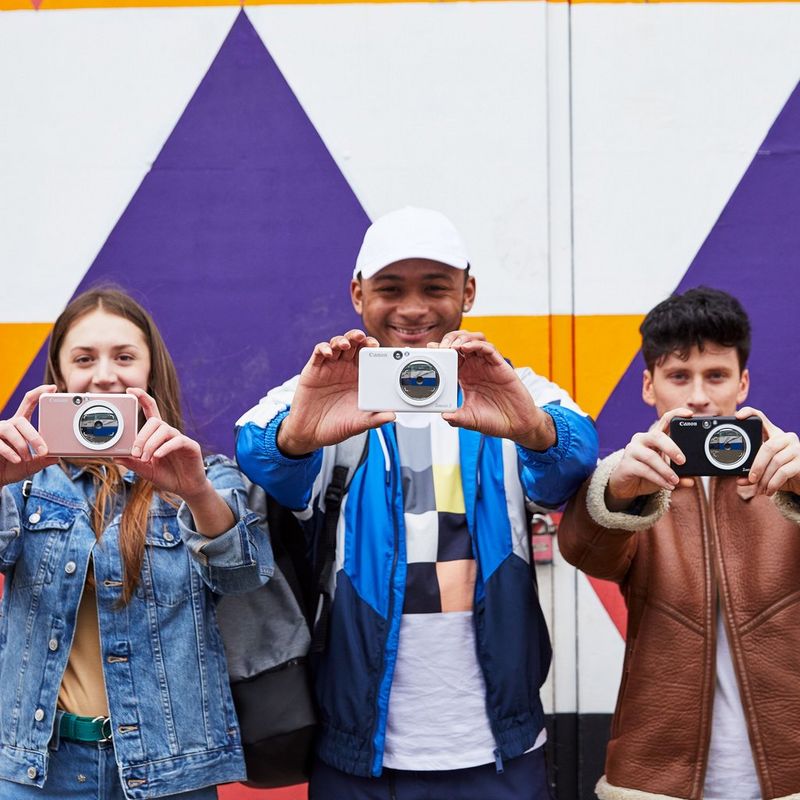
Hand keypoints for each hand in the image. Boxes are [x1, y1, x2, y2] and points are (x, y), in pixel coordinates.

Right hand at [0, 385, 58, 486]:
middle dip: (34, 436)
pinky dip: (10, 451)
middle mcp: (8, 425)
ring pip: (11, 429)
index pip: (29, 403)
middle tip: (44, 451)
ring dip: (22, 445)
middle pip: (21, 421)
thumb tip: (56, 456)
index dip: (39, 393)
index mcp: (20, 425)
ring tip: (26, 459)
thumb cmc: (11, 468)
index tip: (52, 387)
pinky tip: (17, 460)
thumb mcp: (32, 465)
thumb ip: (43, 460)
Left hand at [114, 388, 208, 502]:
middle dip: (141, 436)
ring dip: (151, 444)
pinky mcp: (190, 446)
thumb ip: (132, 463)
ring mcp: (180, 438)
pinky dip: (165, 448)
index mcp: (157, 435)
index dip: (142, 398)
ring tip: (145, 458)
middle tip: (135, 453)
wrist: (186, 488)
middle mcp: (168, 433)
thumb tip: (116, 456)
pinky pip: (177, 441)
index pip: (150, 410)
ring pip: (164, 430)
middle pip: (154, 422)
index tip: (130, 390)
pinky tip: (158, 456)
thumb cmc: (167, 475)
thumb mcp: (145, 470)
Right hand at [277, 330, 394, 455]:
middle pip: (355, 346)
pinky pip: (319, 353)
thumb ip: (374, 419)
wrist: (310, 433)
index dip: (374, 350)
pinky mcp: (314, 369)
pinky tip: (329, 353)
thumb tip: (392, 416)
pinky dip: (324, 348)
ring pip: (337, 344)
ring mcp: (330, 367)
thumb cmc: (336, 426)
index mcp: (360, 379)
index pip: (370, 357)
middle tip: (364, 339)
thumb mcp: (357, 424)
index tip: (380, 349)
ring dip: (343, 340)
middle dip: (360, 339)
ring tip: (346, 344)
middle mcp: (346, 369)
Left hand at [431, 332, 554, 449]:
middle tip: (440, 347)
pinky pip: (488, 348)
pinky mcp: (500, 366)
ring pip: (474, 340)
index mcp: (465, 377)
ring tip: (452, 346)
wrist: (516, 425)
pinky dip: (476, 345)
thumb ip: (456, 418)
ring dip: (462, 339)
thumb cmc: (494, 420)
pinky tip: (466, 348)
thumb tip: (443, 416)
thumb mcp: (470, 419)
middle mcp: (475, 368)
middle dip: (448, 340)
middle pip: (460, 343)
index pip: (450, 357)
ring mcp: (487, 365)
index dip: (440, 351)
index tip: (429, 349)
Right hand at [605, 407, 694, 510]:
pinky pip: (645, 470)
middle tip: (683, 461)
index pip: (665, 420)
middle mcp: (642, 439)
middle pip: (656, 436)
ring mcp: (632, 451)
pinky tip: (668, 485)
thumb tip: (691, 480)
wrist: (626, 486)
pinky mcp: (626, 464)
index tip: (689, 414)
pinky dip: (659, 479)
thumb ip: (679, 474)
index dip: (676, 414)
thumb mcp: (666, 473)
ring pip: (651, 456)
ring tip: (675, 480)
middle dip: (671, 448)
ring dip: (666, 470)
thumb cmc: (648, 474)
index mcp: (654, 437)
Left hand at [736, 407, 799, 495]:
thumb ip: (751, 471)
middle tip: (750, 479)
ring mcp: (796, 448)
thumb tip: (739, 480)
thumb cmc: (781, 472)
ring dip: (764, 479)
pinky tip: (768, 491)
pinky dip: (773, 484)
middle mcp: (786, 438)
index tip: (738, 416)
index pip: (762, 418)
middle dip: (756, 465)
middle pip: (767, 447)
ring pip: (775, 462)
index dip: (750, 413)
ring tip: (759, 489)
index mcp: (774, 435)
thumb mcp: (765, 469)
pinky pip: (783, 472)